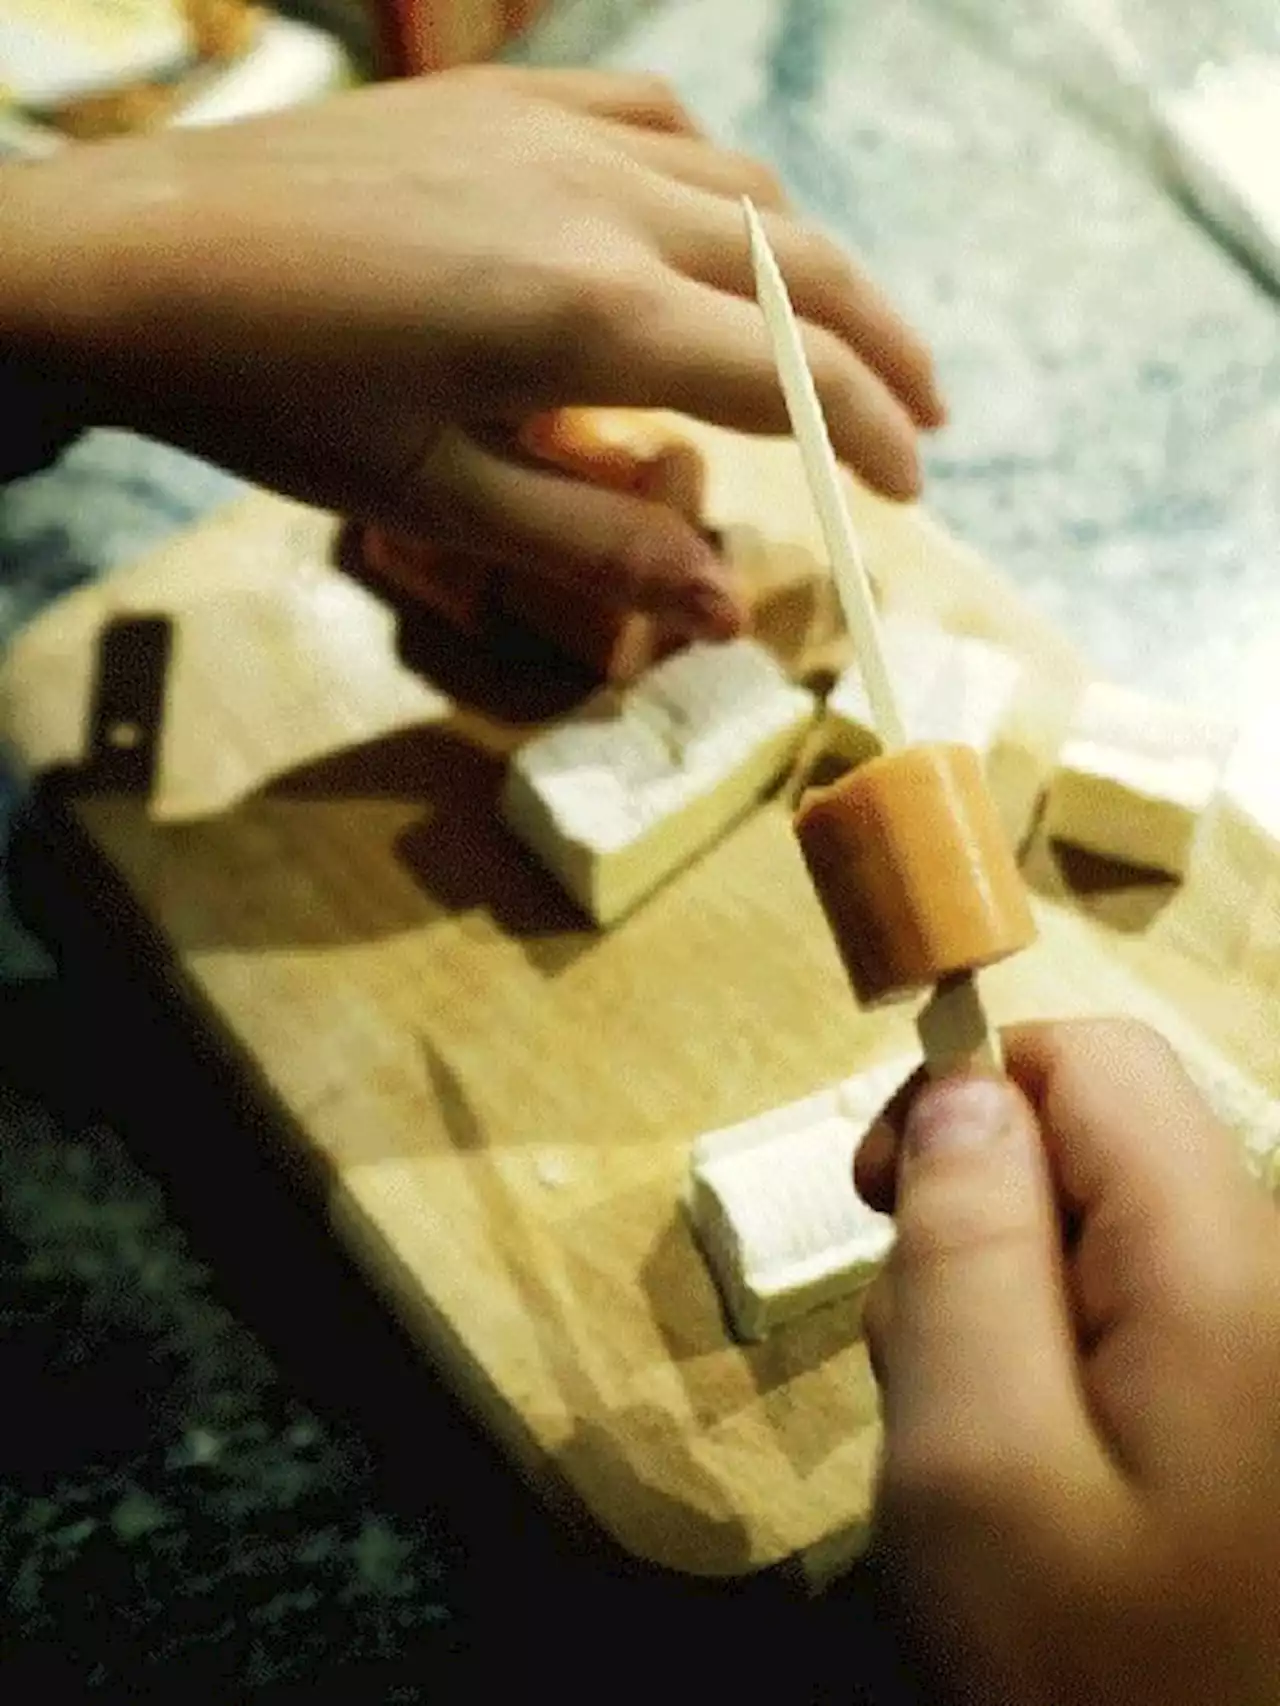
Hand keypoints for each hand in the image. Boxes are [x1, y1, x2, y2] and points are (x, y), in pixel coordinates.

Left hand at [2, 66, 942, 638]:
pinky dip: (718, 184)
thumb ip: (599, 550)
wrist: (128, 262)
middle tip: (928, 419)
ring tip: (842, 332)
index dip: (867, 440)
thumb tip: (731, 612)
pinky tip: (714, 224)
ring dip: (811, 265)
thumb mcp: (439, 501)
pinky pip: (657, 122)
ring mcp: (552, 127)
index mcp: (589, 311)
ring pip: (740, 188)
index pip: (786, 378)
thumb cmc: (270, 399)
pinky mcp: (502, 96)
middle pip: (796, 267)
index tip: (908, 495)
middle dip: (881, 349)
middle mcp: (598, 197)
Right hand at [855, 1021, 1279, 1705]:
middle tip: (933, 1378)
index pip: (1091, 1063)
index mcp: (1222, 1263)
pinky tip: (1035, 1478)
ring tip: (982, 1453)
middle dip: (976, 1228)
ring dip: (1002, 1311)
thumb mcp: (980, 1465)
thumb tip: (962, 1090)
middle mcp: (1267, 1276)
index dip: (968, 1097)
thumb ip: (965, 1253)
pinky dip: (1048, 1367)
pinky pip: (1126, 1319)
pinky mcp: (1248, 1401)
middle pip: (1091, 1149)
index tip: (881, 1206)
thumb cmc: (1099, 1672)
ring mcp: (1263, 1345)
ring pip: (1095, 1238)